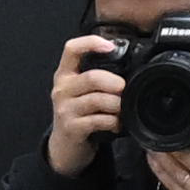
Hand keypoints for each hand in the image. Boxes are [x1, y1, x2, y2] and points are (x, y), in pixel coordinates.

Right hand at [43, 32, 119, 171]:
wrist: (65, 146)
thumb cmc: (78, 114)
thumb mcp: (80, 91)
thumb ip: (96, 77)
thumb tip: (127, 67)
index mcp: (65, 74)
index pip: (71, 49)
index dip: (91, 43)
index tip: (110, 46)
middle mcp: (62, 89)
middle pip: (91, 78)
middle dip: (114, 83)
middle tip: (124, 88)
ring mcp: (65, 109)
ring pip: (97, 100)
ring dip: (116, 105)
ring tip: (121, 109)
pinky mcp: (72, 127)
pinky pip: (98, 120)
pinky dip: (113, 122)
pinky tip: (116, 124)